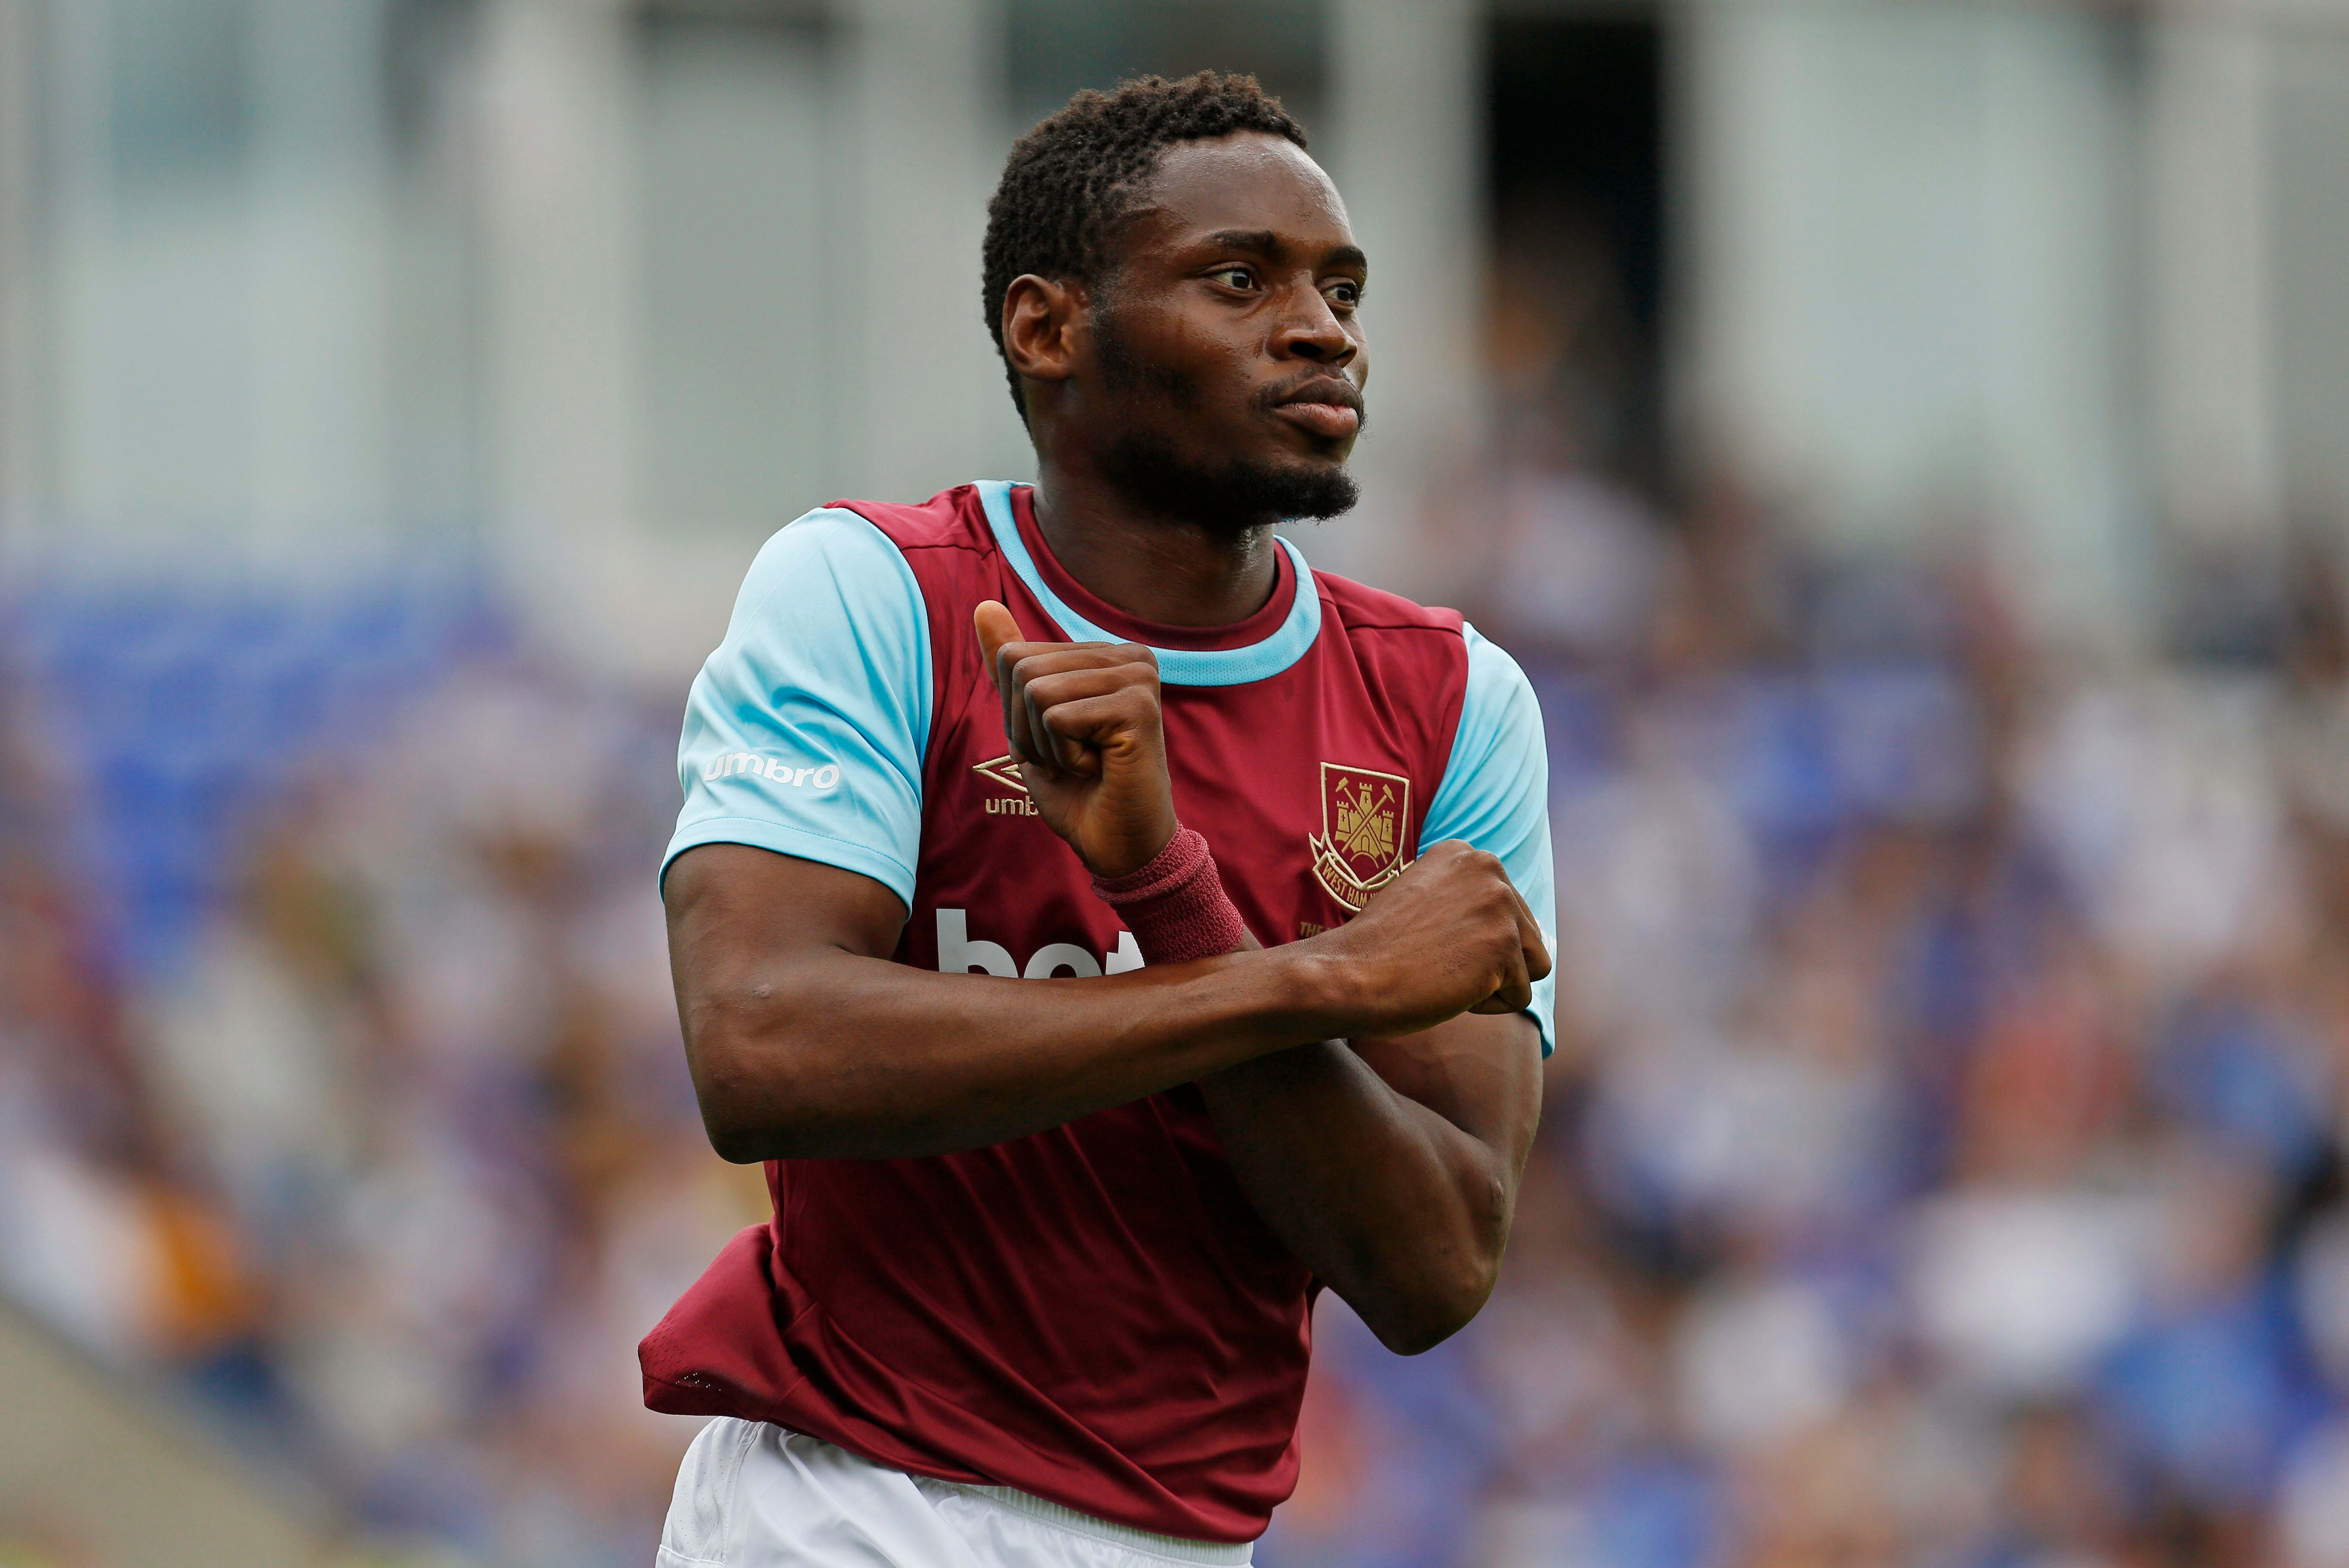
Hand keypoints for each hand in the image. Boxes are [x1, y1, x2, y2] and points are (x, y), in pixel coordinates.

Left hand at [974, 601, 1177, 879]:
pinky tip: (1099, 769)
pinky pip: (1057, 717)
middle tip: (1071, 759)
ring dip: (1046, 745)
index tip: (1059, 743)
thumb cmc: (1077, 788)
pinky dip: (1065, 756)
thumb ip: (1011, 665)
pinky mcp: (1138, 707)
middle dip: (1028, 730)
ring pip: (1037, 692)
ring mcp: (1138, 677)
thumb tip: (982, 606)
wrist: (1119, 846)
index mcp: (1105, 653)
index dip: (1017, 713)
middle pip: (1023, 671)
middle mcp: (1129, 654)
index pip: (1015, 657)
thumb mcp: (1029, 721)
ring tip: (1085, 763)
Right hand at [1307, 840, 1551, 1037]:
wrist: (1350, 975)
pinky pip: (1520, 995)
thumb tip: (1514, 927)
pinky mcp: (1503, 945)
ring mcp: (1499, 905)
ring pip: (1532, 965)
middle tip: (1439, 961)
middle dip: (1492, 961)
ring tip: (1449, 975)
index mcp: (1466, 854)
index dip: (1475, 939)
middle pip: (1528, 936)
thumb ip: (1466, 901)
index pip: (1509, 909)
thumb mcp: (1425, 900)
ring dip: (1495, 983)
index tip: (1433, 940)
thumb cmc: (1380, 950)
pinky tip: (1450, 990)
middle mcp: (1488, 868)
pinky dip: (1489, 1006)